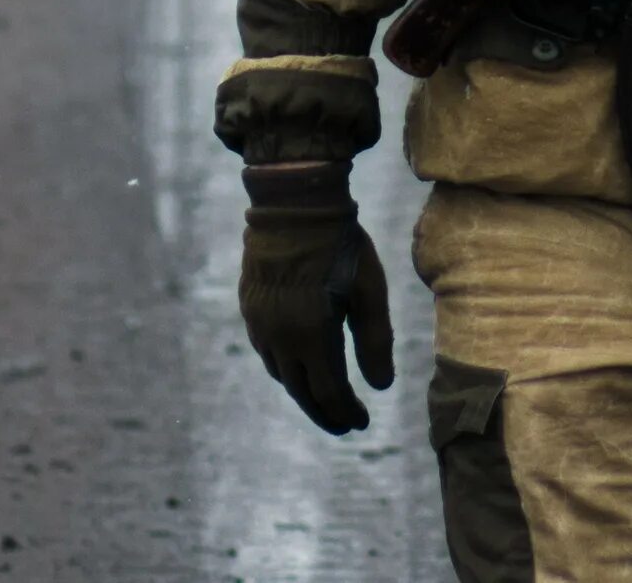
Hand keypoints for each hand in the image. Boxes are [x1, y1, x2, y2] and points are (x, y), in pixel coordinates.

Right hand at [239, 160, 394, 433]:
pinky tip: (299, 365)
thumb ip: (375, 341)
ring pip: (282, 375)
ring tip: (325, 399)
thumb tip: (381, 387)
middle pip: (302, 392)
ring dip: (304, 392)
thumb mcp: (369, 290)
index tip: (362, 423)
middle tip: (344, 425)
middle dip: (325, 413)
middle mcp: (280, 338)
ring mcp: (260, 324)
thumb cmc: (341, 246)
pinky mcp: (250, 308)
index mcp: (312, 336)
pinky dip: (285, 368)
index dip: (346, 412)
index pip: (330, 393)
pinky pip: (266, 352)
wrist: (293, 205)